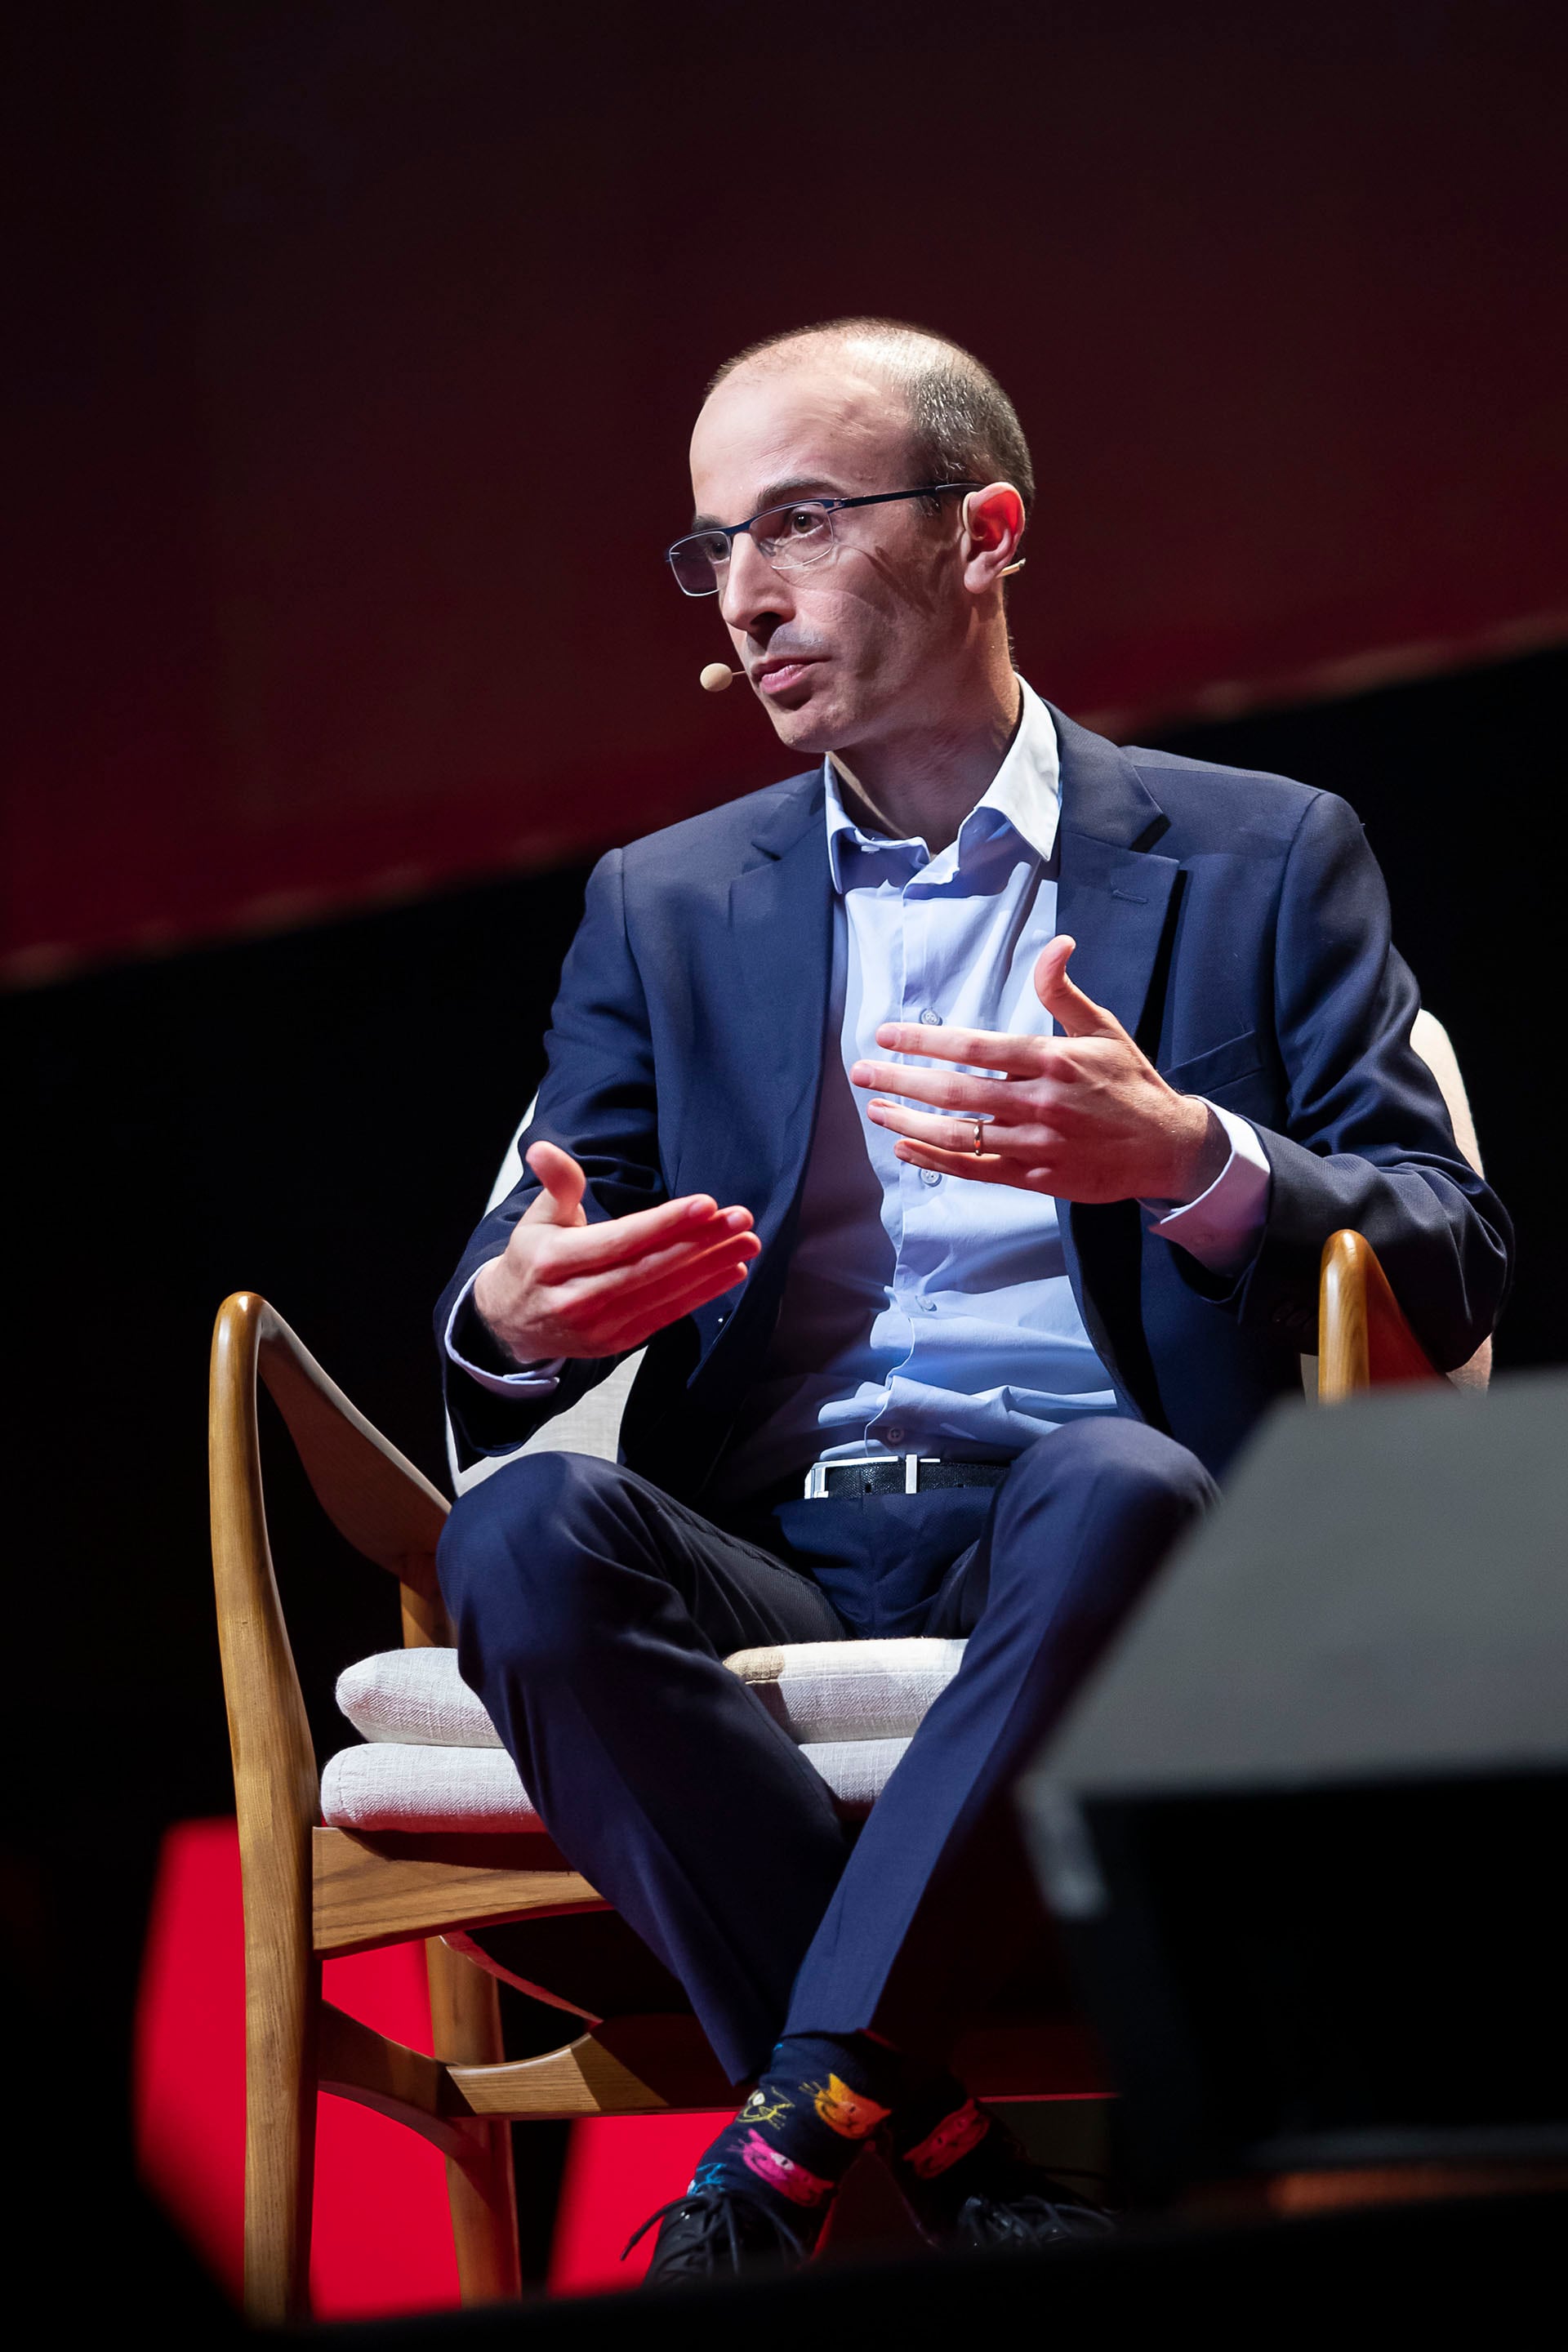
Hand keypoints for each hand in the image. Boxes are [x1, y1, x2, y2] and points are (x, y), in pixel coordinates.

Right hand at [472, 1141, 760, 1361]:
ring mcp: (598, 1326)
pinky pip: (666, 1316)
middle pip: (649, 1267)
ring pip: (663, 1293)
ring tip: (746, 1242)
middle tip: (740, 1219)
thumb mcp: (537, 1218)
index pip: (621, 1240)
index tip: (707, 1204)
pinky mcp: (616, 1343)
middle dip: (700, 1242)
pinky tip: (731, 1272)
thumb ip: (556, 1185)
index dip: (665, 1223)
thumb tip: (543, 1149)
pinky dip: (701, 1294)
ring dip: (711, 1267)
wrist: (511, 1322)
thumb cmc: (533, 1259)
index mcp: (555, 1261)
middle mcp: (577, 1297)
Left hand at [850, 936, 1227, 1204]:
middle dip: (901, 1080)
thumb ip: (1064, 991)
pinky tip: (906, 1147)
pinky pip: (974, 1168)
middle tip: (861, 1072)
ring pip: (957, 1133)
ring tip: (875, 1108)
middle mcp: (1037, 1102)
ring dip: (909, 1121)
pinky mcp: (1035, 1176)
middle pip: (954, 1091)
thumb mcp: (1103, 1028)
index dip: (923, 1041)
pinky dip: (936, 1159)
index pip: (973, 1047)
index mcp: (1050, 1060)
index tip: (886, 1036)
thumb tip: (1057, 944)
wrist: (1166, 1147)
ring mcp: (1034, 1143)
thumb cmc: (1130, 1083)